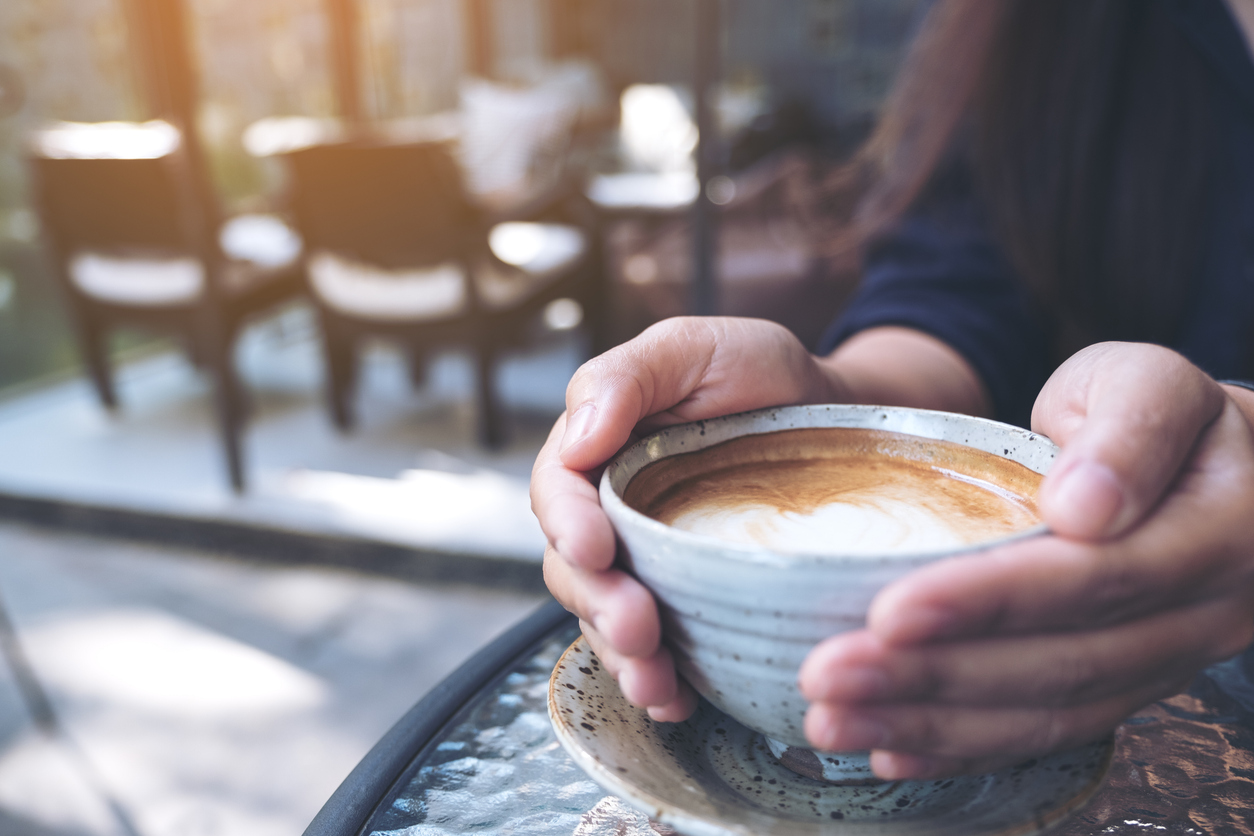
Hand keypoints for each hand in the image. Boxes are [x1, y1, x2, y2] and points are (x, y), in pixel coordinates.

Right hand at [534, 317, 845, 719]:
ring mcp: (645, 557)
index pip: (558, 487)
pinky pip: (654, 643)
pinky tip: (678, 697)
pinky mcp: (683, 596)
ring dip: (621, 653)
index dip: (566, 522)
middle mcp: (609, 506)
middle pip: (571, 564)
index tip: (596, 547)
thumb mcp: (696, 348)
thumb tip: (577, 439)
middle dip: (597, 601)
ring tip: (655, 681)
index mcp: (598, 444)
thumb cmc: (765, 374)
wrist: (841, 419)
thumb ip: (627, 377)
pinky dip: (659, 677)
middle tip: (638, 626)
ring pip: (603, 613)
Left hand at [800, 342, 1253, 778]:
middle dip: (935, 677)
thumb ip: (1129, 430)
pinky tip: (891, 749)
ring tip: (835, 719)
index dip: (992, 601)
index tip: (891, 613)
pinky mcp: (1128, 688)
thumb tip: (1085, 508)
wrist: (1212, 470)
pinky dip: (966, 747)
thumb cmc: (1160, 413)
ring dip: (933, 723)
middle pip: (1062, 664)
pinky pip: (1049, 731)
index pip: (1096, 578)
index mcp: (1217, 531)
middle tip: (829, 676)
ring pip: (1049, 712)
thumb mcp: (1150, 384)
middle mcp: (1205, 615)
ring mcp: (1167, 663)